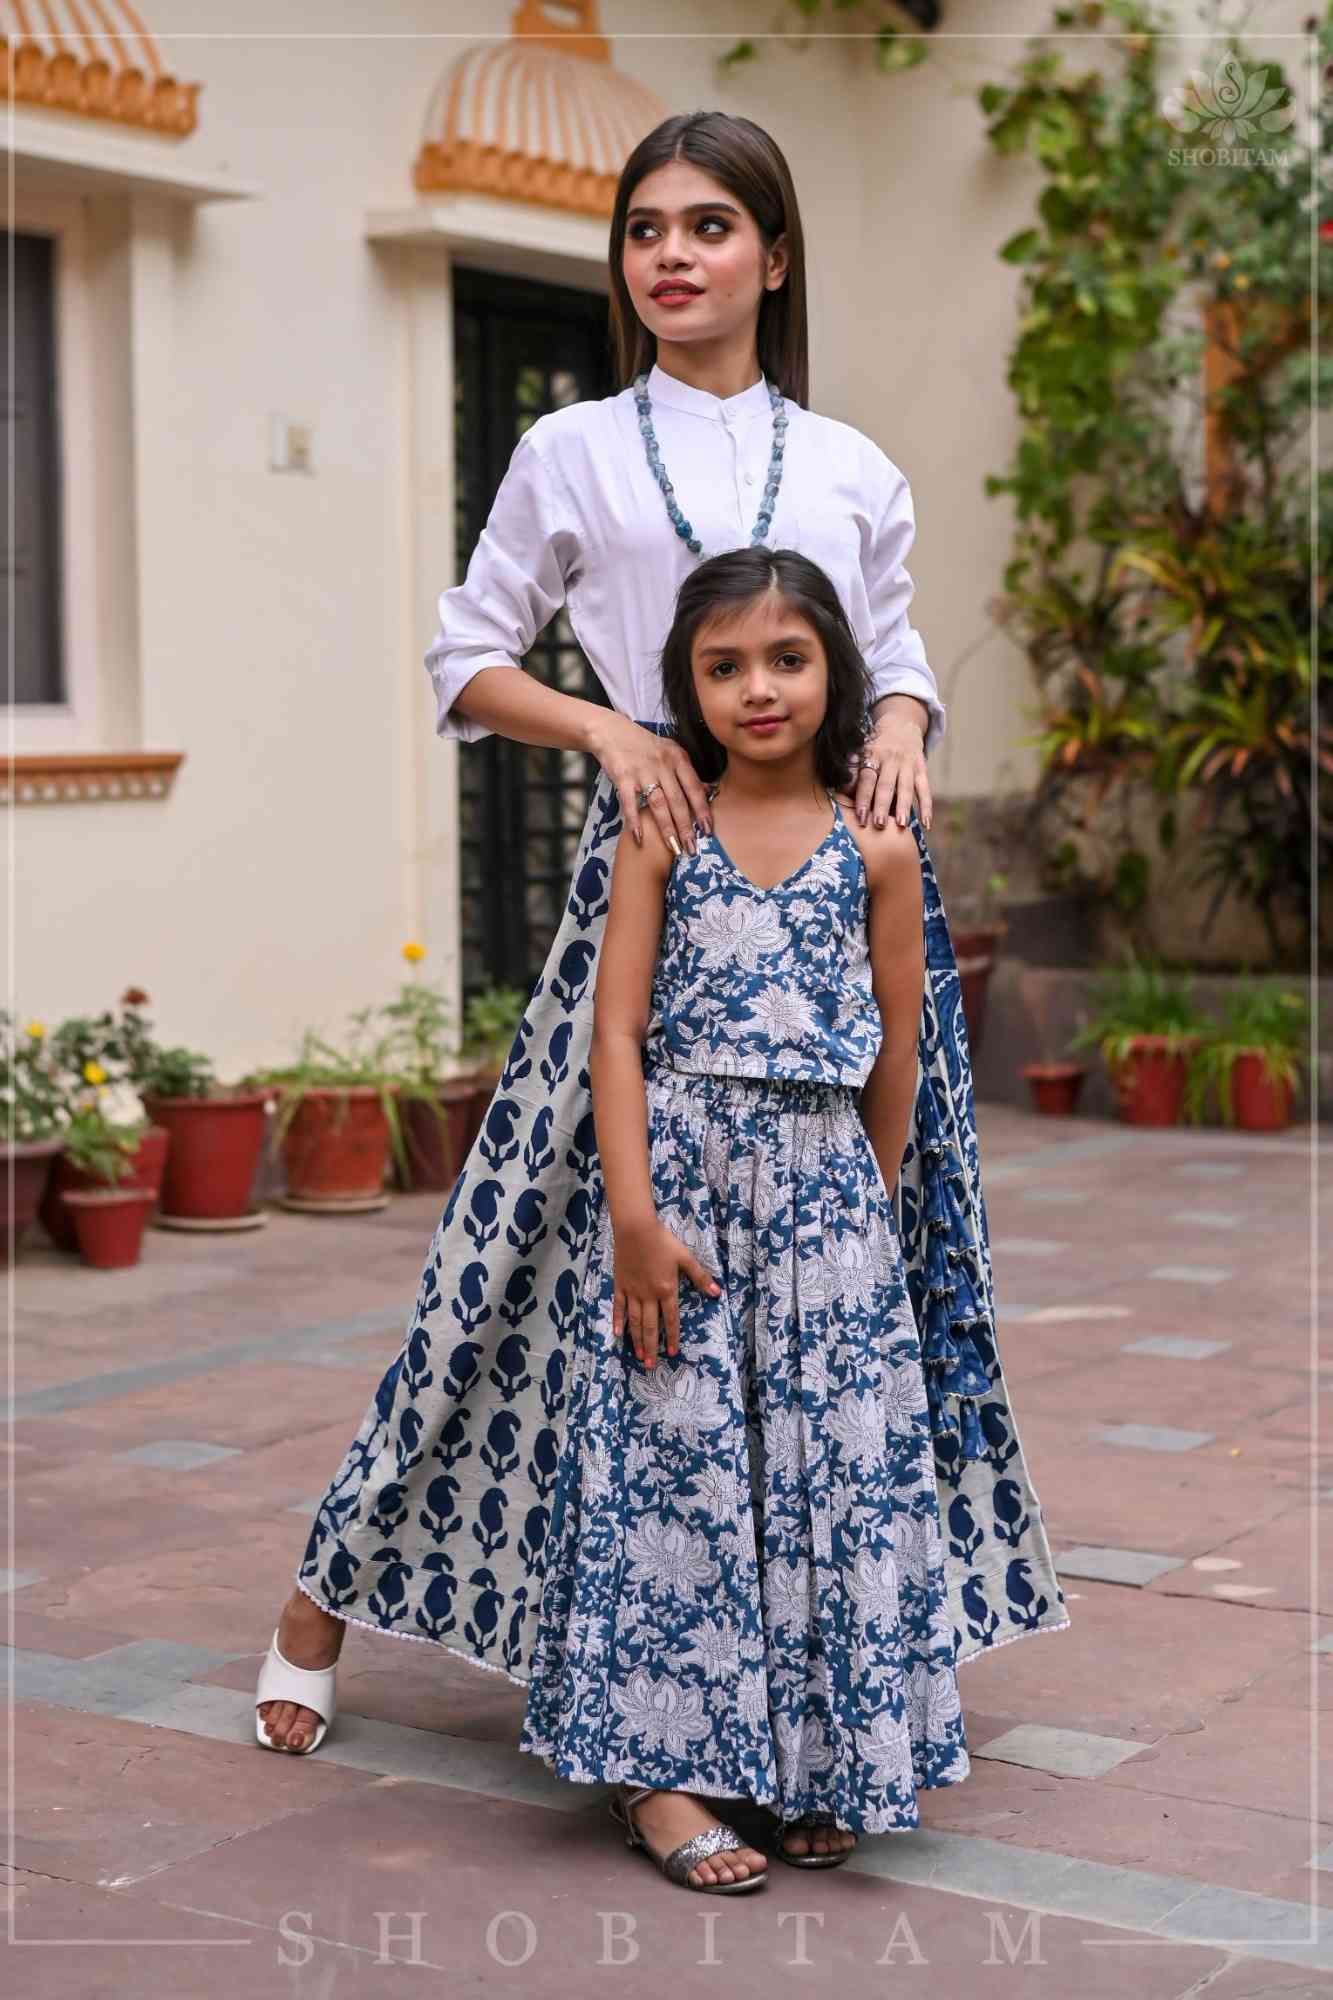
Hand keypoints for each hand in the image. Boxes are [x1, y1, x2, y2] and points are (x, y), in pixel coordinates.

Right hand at [585, 713, 713, 857]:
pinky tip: (639, 838)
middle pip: (678, 800)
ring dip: (666, 828)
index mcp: (677, 758)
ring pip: (658, 804)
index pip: (694, 788)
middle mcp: (663, 764)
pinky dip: (634, 821)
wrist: (612, 732)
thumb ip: (686, 773)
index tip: (709, 831)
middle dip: (686, 827)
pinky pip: (630, 803)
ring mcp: (642, 771)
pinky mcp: (623, 776)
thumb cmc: (644, 746)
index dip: (702, 810)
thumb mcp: (670, 752)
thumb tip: (708, 792)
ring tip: (673, 848)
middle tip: (693, 848)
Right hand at [611, 1215, 721, 1369]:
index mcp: (667, 1289)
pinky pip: (619, 1307)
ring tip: (639, 1355)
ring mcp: (633, 1291)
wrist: (636, 1229)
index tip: (672, 1353)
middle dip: (651, 1347)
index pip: (670, 1319)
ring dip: (637, 1340)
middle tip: (651, 1366)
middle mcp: (649, 1295)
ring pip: (634, 1321)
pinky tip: (618, 1335)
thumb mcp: (685, 1257)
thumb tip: (717, 1293)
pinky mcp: (620, 1285)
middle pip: (650, 1326)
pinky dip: (618, 1321)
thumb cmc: (662, 1241)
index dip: (672, 1336)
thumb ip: (700, 1277)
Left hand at [850, 703, 932, 831]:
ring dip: (904, 807)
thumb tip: (842, 789)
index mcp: (873, 755)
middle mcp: (891, 759)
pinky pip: (925, 790)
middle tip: (879, 824)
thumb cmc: (876, 746)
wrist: (902, 725)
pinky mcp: (922, 769)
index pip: (867, 779)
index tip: (860, 816)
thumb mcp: (862, 750)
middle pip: (886, 785)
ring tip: (902, 825)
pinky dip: (927, 807)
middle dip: (882, 805)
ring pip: (906, 788)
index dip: (863, 797)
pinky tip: (926, 824)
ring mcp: (908, 764)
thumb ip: (853, 769)